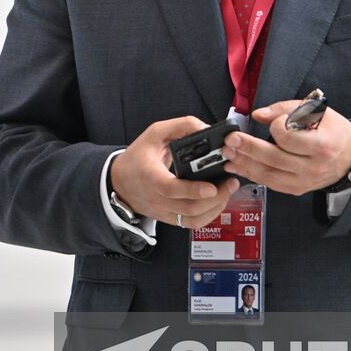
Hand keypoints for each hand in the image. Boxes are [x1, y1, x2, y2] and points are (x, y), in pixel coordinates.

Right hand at [111, 117, 238, 229]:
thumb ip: (181, 126)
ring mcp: (163, 211)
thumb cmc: (138, 156)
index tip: (212, 186)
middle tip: (230, 182)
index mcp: (150, 175)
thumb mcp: (155, 133)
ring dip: (215, 207)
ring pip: (193, 219)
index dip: (193, 190)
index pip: (170, 188)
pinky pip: (191, 224)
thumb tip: (206, 128)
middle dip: (215, 198)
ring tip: (227, 191)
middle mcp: (156, 198)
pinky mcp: (169, 218)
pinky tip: (218, 201)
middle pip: (189, 208)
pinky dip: (209, 215)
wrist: (120, 182)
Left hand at [221, 100, 350, 195]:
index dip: (277, 127)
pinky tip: (237, 165)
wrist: (350, 157)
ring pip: (268, 175)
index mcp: (322, 145)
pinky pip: (270, 183)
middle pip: (274, 158)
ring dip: (244, 164)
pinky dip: (251, 174)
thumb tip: (258, 115)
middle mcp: (314, 167)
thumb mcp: (316, 110)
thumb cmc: (332, 130)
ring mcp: (305, 181)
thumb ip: (285, 109)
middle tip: (230, 139)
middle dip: (248, 148)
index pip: (290, 138)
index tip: (274, 121)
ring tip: (228, 153)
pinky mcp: (296, 189)